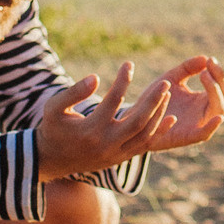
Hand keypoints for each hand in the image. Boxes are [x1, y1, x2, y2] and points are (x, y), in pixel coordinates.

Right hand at [35, 62, 171, 178]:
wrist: (53, 160)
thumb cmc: (53, 128)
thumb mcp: (54, 108)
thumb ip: (72, 92)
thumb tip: (95, 77)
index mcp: (90, 129)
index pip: (113, 101)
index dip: (122, 80)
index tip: (129, 63)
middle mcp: (106, 144)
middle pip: (137, 121)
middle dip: (153, 100)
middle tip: (165, 82)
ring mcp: (115, 154)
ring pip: (144, 134)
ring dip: (158, 113)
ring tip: (166, 92)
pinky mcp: (120, 159)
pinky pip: (145, 146)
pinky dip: (159, 132)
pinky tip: (171, 118)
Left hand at [136, 54, 223, 153]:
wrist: (135, 118)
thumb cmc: (155, 99)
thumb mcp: (171, 78)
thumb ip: (187, 68)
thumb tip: (205, 58)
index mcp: (203, 97)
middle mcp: (205, 111)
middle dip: (220, 78)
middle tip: (210, 63)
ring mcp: (199, 124)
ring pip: (219, 110)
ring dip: (215, 92)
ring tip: (204, 75)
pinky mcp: (188, 137)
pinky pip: (205, 133)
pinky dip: (213, 126)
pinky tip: (218, 117)